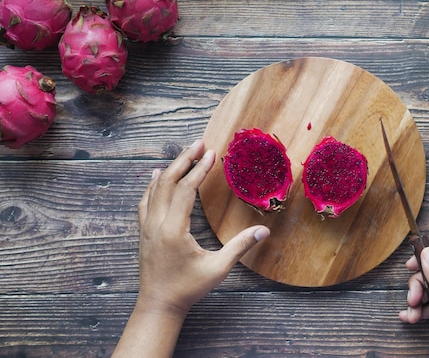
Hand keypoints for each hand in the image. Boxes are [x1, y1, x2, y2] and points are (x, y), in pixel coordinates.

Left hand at [113, 139, 269, 357]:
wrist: (158, 305)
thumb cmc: (188, 288)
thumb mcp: (217, 269)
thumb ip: (240, 247)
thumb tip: (264, 231)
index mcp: (173, 230)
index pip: (186, 190)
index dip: (199, 169)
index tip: (211, 153)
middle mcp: (156, 223)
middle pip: (167, 181)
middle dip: (184, 160)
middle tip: (199, 143)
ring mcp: (146, 227)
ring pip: (154, 188)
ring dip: (170, 168)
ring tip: (185, 153)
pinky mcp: (143, 232)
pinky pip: (145, 201)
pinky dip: (152, 184)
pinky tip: (155, 175)